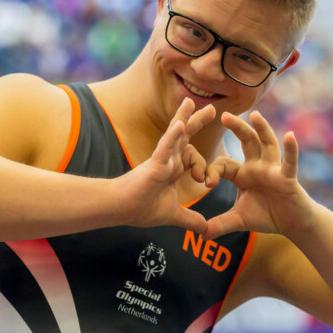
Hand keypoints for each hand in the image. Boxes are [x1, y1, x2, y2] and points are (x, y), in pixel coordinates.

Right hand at [116, 98, 215, 233]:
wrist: (121, 210)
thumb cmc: (140, 208)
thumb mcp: (172, 215)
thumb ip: (189, 219)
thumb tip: (205, 231)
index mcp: (172, 169)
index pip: (191, 156)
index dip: (203, 166)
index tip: (206, 182)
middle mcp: (167, 161)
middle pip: (185, 137)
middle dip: (198, 122)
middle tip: (212, 109)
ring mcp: (160, 160)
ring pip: (175, 135)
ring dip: (184, 118)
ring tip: (192, 102)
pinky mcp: (154, 165)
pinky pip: (165, 148)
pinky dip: (173, 136)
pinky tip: (181, 124)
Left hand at [203, 110, 314, 239]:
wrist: (292, 224)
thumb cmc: (267, 216)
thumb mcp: (239, 220)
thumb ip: (220, 224)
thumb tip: (201, 234)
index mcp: (243, 173)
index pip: (224, 164)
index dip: (213, 171)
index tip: (206, 183)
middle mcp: (258, 166)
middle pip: (246, 141)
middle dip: (237, 127)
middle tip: (223, 115)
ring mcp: (274, 169)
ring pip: (267, 145)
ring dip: (262, 130)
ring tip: (256, 115)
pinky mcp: (288, 178)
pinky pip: (289, 162)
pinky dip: (290, 149)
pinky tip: (289, 135)